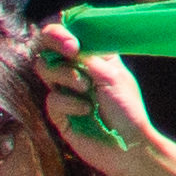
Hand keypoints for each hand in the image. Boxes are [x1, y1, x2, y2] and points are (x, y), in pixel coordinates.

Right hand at [31, 25, 166, 175]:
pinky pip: (52, 99)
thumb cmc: (127, 109)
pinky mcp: (59, 113)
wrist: (129, 146)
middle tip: (72, 49)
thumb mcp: (111, 76)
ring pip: (46, 69)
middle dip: (55, 43)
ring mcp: (65, 91)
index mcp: (93, 58)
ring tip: (86, 86)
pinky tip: (86, 110)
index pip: (68, 34)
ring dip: (66, 73)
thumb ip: (87, 56)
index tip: (71, 38)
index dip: (62, 30)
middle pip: (48, 48)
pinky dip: (69, 102)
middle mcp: (76, 71)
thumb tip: (67, 40)